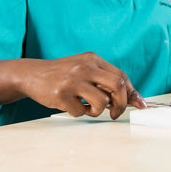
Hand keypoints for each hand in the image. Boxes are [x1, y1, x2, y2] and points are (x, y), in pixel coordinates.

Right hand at [21, 52, 146, 119]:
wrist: (32, 74)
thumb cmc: (62, 74)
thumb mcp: (84, 69)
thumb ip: (104, 79)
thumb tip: (131, 97)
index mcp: (92, 59)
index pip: (121, 76)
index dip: (131, 92)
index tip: (138, 104)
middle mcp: (84, 67)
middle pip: (117, 86)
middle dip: (121, 104)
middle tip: (115, 113)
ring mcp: (72, 80)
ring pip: (101, 102)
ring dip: (98, 111)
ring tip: (88, 108)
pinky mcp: (61, 94)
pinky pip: (81, 111)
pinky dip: (80, 112)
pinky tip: (72, 105)